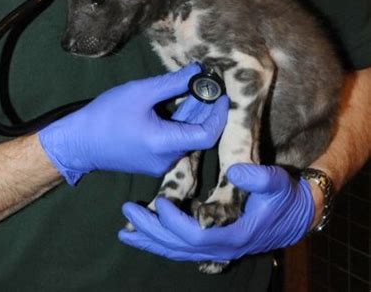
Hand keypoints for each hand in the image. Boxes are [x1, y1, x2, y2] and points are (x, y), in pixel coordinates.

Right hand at [38, 63, 228, 184]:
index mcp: (165, 144)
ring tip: (195, 90)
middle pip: (198, 135)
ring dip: (193, 116)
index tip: (221, 94)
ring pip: (186, 138)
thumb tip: (197, 70)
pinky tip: (178, 104)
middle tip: (209, 85)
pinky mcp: (152, 162)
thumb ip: (172, 83)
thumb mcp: (140, 92)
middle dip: (206, 110)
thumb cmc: (107, 114)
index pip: (207, 135)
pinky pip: (174, 142)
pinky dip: (180, 124)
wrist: (79, 141)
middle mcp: (167, 159)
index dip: (219, 115)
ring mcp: (159, 163)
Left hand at [119, 164, 314, 261]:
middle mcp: (221, 248)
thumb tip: (234, 172)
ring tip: (126, 231)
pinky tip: (145, 234)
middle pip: (178, 246)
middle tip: (127, 211)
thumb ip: (257, 178)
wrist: (297, 213)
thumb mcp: (276, 182)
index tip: (159, 201)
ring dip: (150, 240)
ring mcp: (216, 249)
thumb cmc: (284, 196)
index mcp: (233, 235)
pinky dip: (161, 242)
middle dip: (151, 230)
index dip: (174, 221)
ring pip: (176, 251)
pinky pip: (181, 248)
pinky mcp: (213, 243)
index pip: (194, 235)